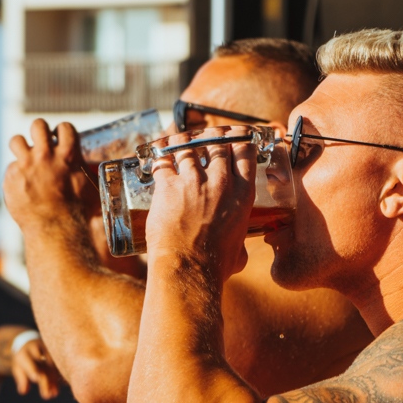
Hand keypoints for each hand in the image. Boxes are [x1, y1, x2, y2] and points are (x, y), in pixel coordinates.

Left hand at [4, 119, 96, 234]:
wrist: (55, 228)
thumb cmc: (78, 212)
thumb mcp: (93, 189)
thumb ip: (94, 175)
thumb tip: (119, 171)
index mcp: (68, 155)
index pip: (64, 127)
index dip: (61, 131)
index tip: (59, 138)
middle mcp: (45, 155)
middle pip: (38, 124)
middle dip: (39, 131)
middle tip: (41, 143)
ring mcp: (26, 165)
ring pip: (16, 140)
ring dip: (21, 147)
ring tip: (25, 158)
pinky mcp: (11, 177)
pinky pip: (11, 168)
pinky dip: (16, 175)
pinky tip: (22, 185)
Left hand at [11, 338, 62, 399]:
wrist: (30, 341)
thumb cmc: (23, 359)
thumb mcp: (18, 367)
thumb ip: (21, 378)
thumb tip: (24, 391)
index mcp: (25, 353)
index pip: (29, 362)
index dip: (33, 370)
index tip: (37, 379)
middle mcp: (37, 348)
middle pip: (43, 365)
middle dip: (46, 381)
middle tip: (47, 396)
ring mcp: (48, 348)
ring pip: (53, 364)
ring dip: (55, 380)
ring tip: (54, 394)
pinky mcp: (56, 350)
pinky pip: (61, 362)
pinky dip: (62, 374)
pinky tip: (63, 385)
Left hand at [145, 135, 255, 282]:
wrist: (189, 268)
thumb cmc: (215, 264)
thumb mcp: (240, 251)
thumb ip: (240, 243)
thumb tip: (240, 252)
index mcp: (242, 194)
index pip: (244, 152)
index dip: (238, 138)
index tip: (234, 135)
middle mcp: (221, 182)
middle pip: (217, 143)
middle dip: (211, 135)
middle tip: (206, 135)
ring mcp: (194, 182)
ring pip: (188, 147)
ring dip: (183, 141)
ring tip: (178, 140)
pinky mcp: (169, 186)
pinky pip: (163, 161)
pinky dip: (160, 155)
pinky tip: (157, 153)